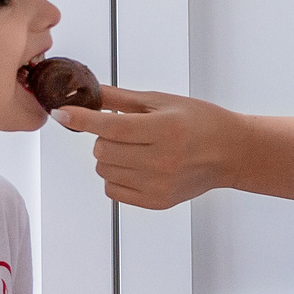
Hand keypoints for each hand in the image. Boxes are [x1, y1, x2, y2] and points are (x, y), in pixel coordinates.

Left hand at [53, 87, 240, 209]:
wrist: (231, 152)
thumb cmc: (201, 122)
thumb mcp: (163, 101)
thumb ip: (121, 98)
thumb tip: (87, 92)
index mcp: (164, 130)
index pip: (110, 126)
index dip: (82, 118)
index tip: (62, 113)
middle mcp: (162, 160)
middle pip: (102, 151)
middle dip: (103, 137)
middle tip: (124, 131)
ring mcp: (158, 185)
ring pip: (104, 171)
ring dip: (109, 157)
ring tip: (134, 148)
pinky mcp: (156, 202)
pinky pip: (113, 190)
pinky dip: (116, 176)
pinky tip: (136, 166)